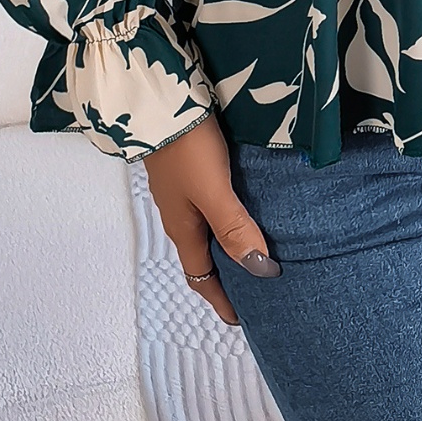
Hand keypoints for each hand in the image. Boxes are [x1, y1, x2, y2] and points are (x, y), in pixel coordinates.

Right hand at [143, 112, 280, 326]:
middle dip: (227, 275)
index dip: (221, 299)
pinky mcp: (190, 169)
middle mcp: (180, 214)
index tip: (242, 320)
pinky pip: (212, 205)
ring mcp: (183, 191)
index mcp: (183, 228)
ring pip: (208, 229)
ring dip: (229, 244)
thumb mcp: (213, 191)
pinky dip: (229, 217)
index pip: (202, 276)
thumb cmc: (187, 148)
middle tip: (257, 288)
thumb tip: (260, 270)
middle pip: (205, 255)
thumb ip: (234, 227)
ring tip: (258, 249)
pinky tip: (249, 206)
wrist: (161, 100)